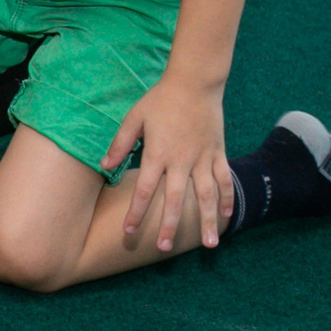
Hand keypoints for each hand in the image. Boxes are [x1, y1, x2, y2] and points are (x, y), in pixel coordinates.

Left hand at [109, 76, 232, 252]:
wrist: (195, 83)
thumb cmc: (160, 100)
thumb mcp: (133, 118)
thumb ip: (120, 144)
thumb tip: (104, 164)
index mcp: (157, 154)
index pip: (144, 190)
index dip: (136, 213)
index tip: (129, 233)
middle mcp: (182, 161)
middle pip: (175, 200)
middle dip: (169, 226)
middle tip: (163, 247)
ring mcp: (203, 158)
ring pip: (206, 196)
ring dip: (207, 221)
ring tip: (209, 244)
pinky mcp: (218, 153)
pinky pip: (224, 180)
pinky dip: (226, 198)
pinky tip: (227, 216)